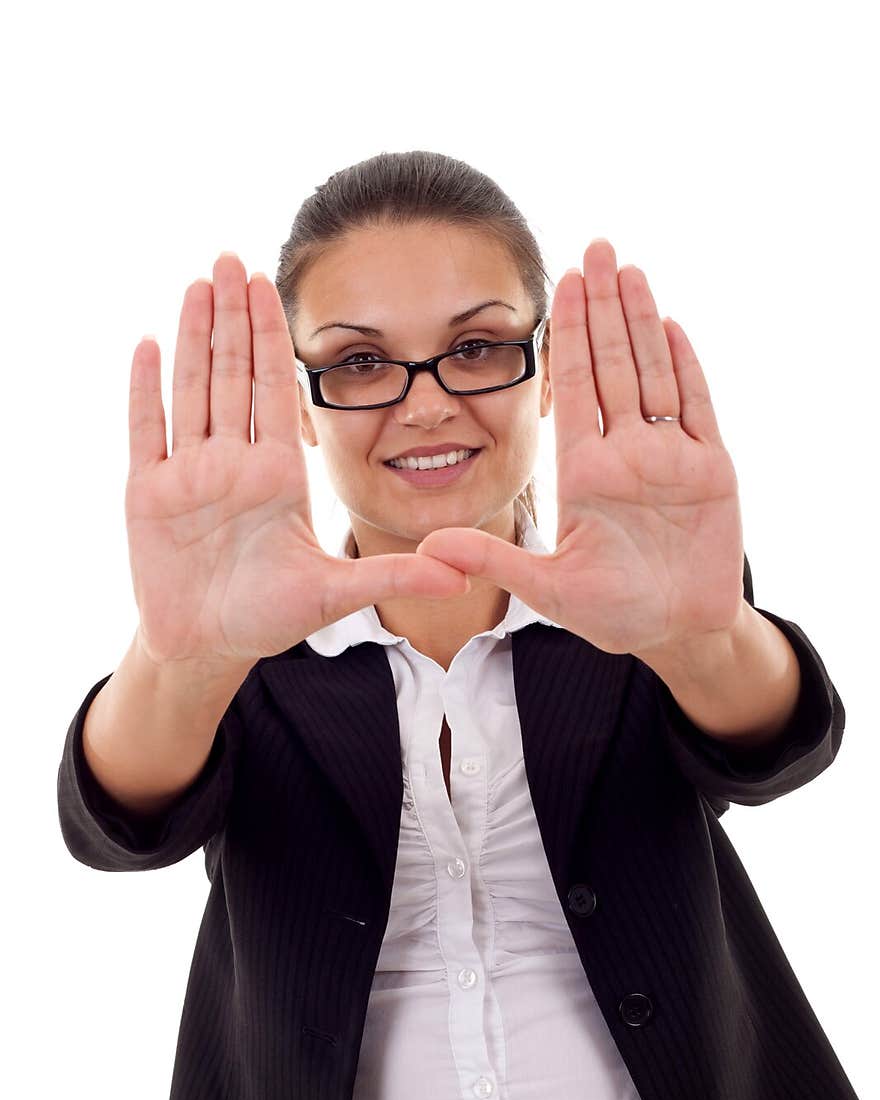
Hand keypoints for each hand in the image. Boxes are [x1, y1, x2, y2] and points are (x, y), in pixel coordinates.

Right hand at [126, 253, 468, 669]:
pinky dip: (146, 391)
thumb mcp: (336, 593)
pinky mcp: (148, 496)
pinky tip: (147, 345)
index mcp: (277, 476)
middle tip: (233, 257)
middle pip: (232, 375)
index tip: (274, 286)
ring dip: (193, 336)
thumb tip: (461, 571)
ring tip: (197, 281)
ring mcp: (188, 476)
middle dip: (232, 317)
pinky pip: (147, 432)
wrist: (209, 647)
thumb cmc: (269, 619)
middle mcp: (233, 464)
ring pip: (192, 390)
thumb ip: (394, 575)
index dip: (272, 338)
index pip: (276, 391)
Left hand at [415, 238, 745, 661]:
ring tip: (630, 269)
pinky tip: (673, 325)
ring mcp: (669, 457)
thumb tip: (429, 549)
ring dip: (643, 322)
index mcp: (585, 472)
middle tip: (594, 247)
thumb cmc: (615, 614)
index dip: (569, 336)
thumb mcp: (548, 590)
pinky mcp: (712, 470)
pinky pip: (697, 407)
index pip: (573, 388)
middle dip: (604, 307)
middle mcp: (625, 453)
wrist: (677, 633)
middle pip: (614, 365)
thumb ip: (494, 561)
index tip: (559, 285)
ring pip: (654, 374)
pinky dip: (688, 368)